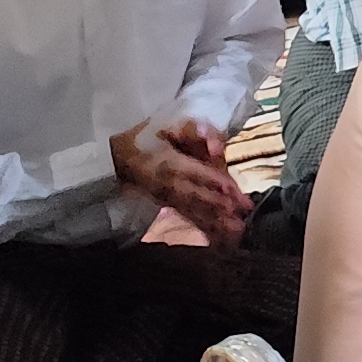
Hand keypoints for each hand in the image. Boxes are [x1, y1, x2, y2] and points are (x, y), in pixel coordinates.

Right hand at [113, 117, 247, 236]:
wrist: (118, 157)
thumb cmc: (149, 137)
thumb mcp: (170, 125)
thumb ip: (195, 130)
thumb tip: (214, 145)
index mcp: (170, 162)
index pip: (196, 172)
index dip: (214, 180)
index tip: (232, 189)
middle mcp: (169, 184)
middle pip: (198, 195)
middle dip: (221, 205)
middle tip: (243, 214)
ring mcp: (168, 197)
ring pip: (194, 210)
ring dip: (215, 221)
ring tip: (237, 230)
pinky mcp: (168, 206)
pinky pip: (188, 217)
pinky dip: (203, 227)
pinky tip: (218, 237)